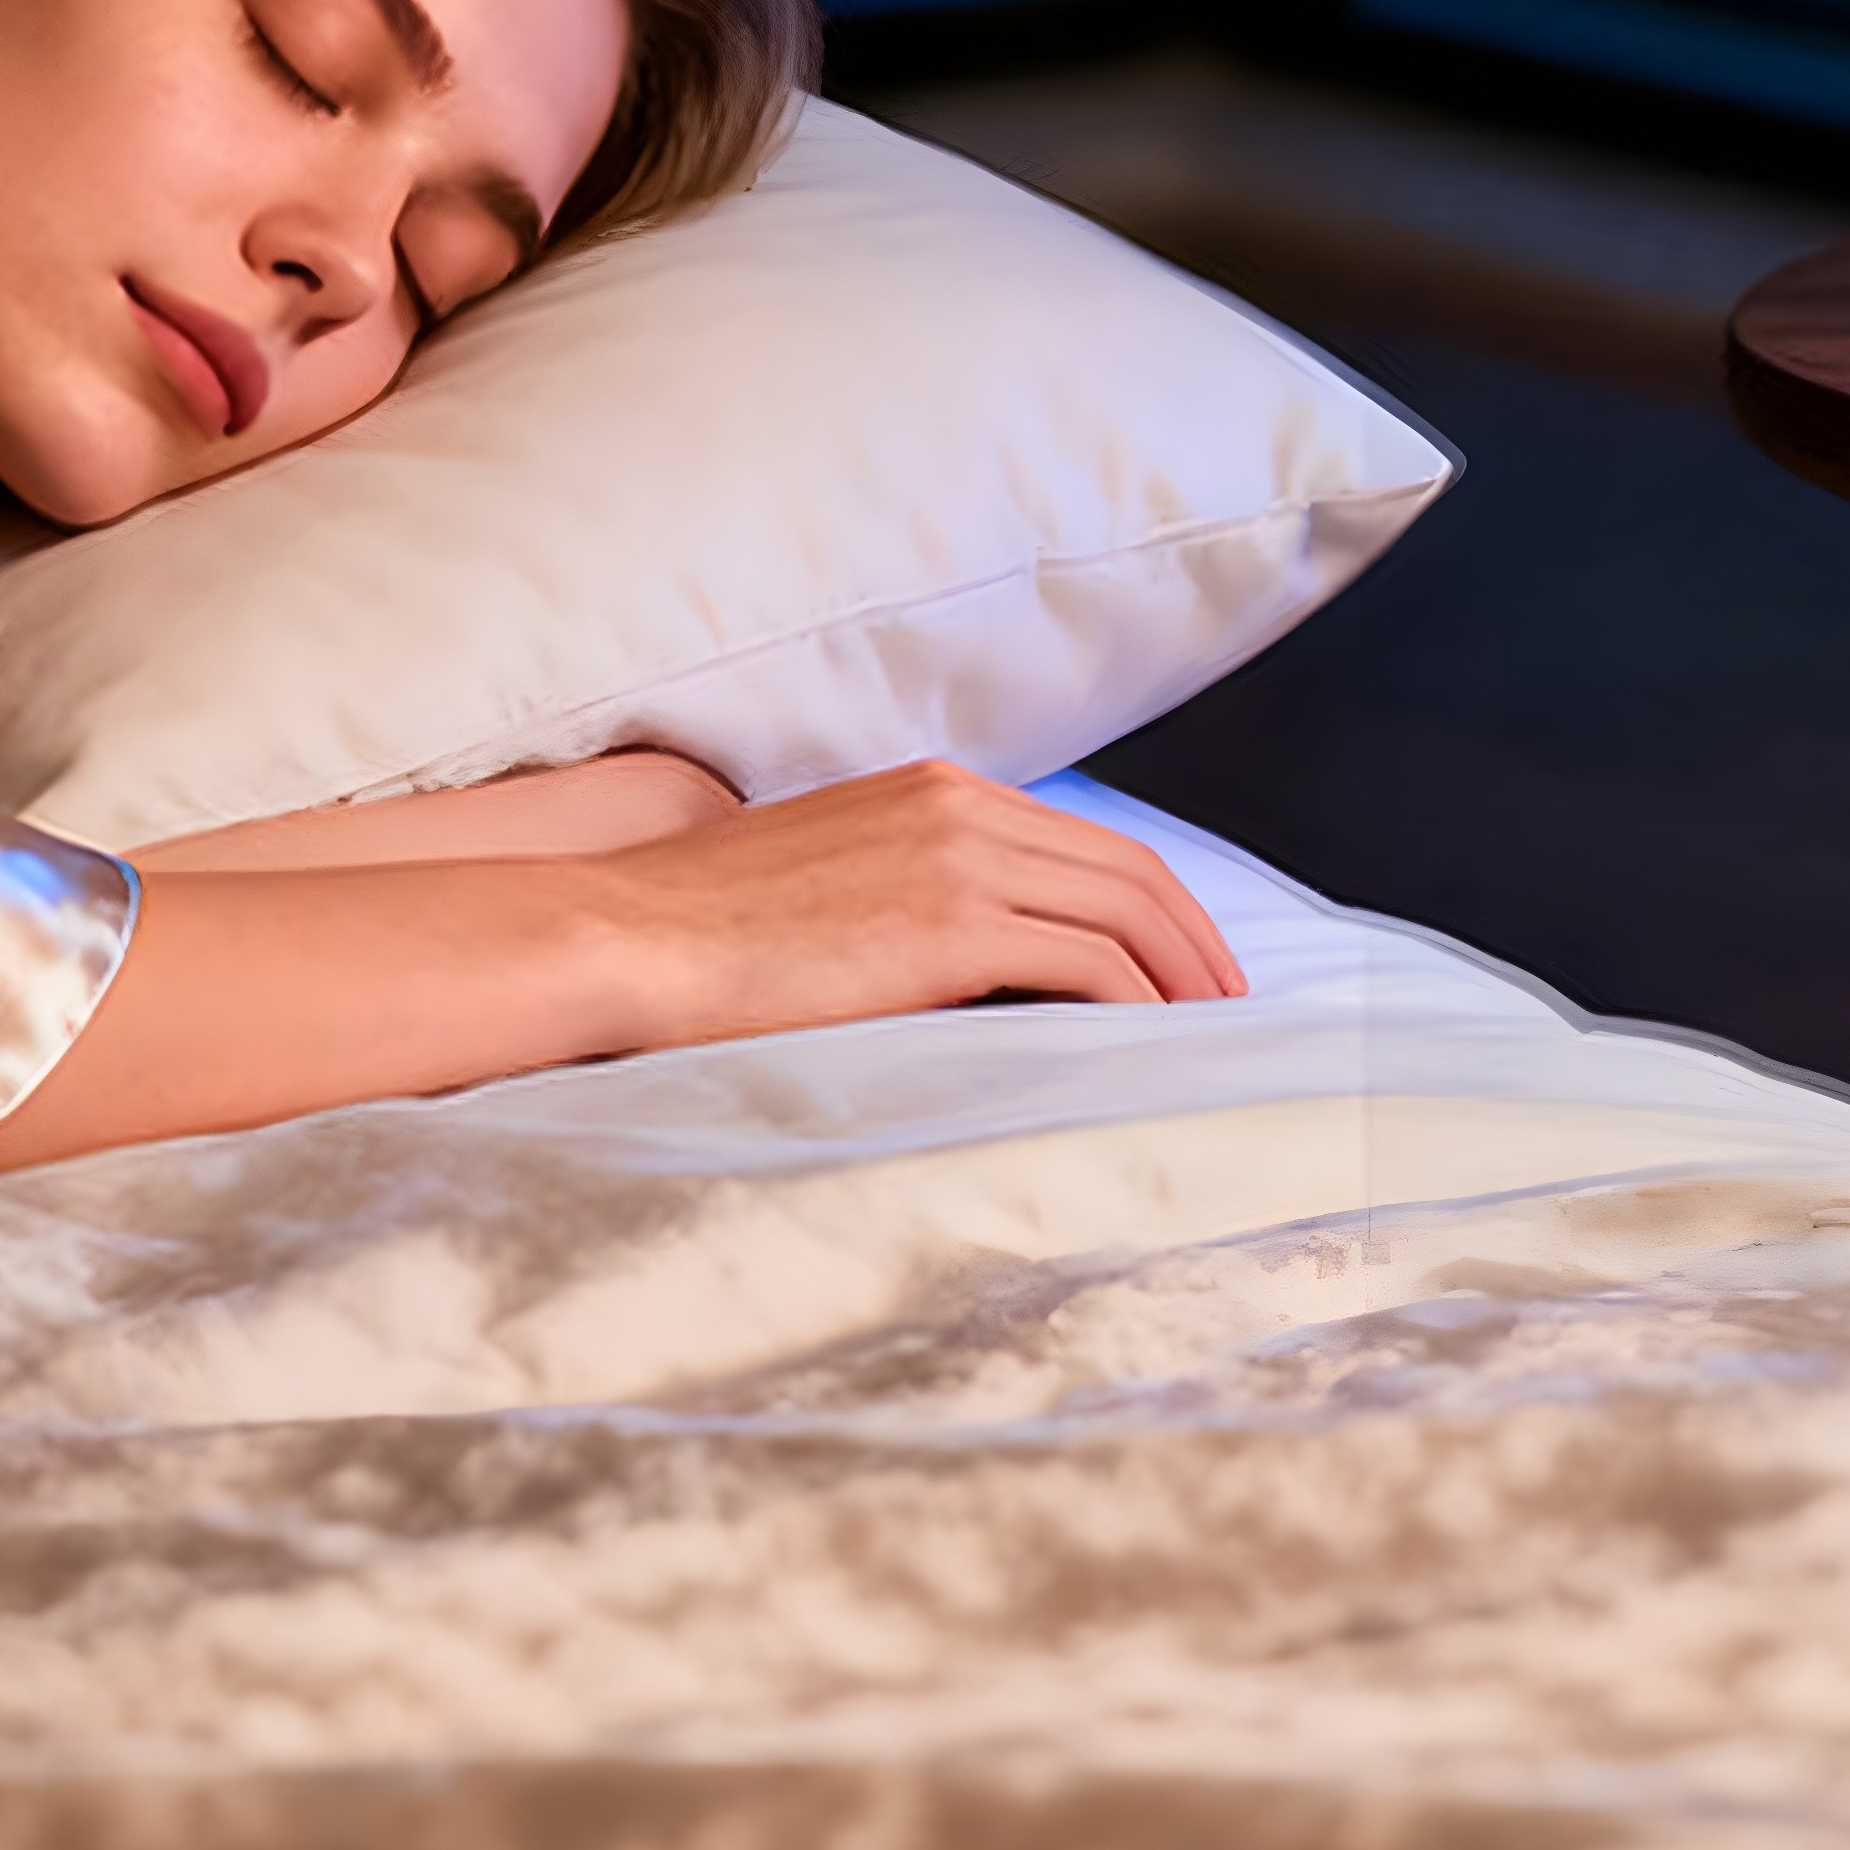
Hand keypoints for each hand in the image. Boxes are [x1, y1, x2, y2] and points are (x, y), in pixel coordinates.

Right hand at [0, 751, 1246, 1175]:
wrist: (612, 941)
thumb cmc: (688, 945)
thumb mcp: (802, 903)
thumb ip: (876, 915)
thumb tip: (916, 973)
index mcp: (925, 798)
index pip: (1078, 846)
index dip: (1150, 905)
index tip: (1188, 968)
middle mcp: (955, 810)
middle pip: (1126, 870)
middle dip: (1196, 939)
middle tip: (1238, 1010)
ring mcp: (953, 859)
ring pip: (1124, 912)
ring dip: (1186, 977)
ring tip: (1218, 1042)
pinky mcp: (945, 924)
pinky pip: (1083, 962)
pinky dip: (1138, 1005)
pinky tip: (1159, 1052)